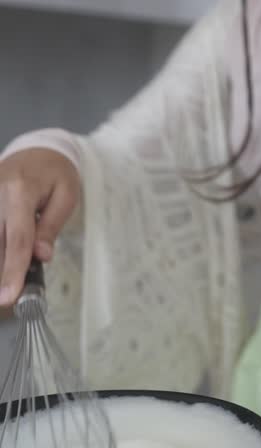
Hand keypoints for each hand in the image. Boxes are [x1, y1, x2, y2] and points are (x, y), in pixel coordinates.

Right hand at [0, 149, 80, 306]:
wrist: (37, 150)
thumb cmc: (56, 173)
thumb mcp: (66, 195)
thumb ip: (51, 226)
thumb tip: (40, 256)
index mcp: (21, 191)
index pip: (17, 238)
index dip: (13, 271)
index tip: (8, 296)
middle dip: (4, 271)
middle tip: (8, 297)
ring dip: (2, 259)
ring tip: (14, 268)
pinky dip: (0, 248)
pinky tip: (8, 261)